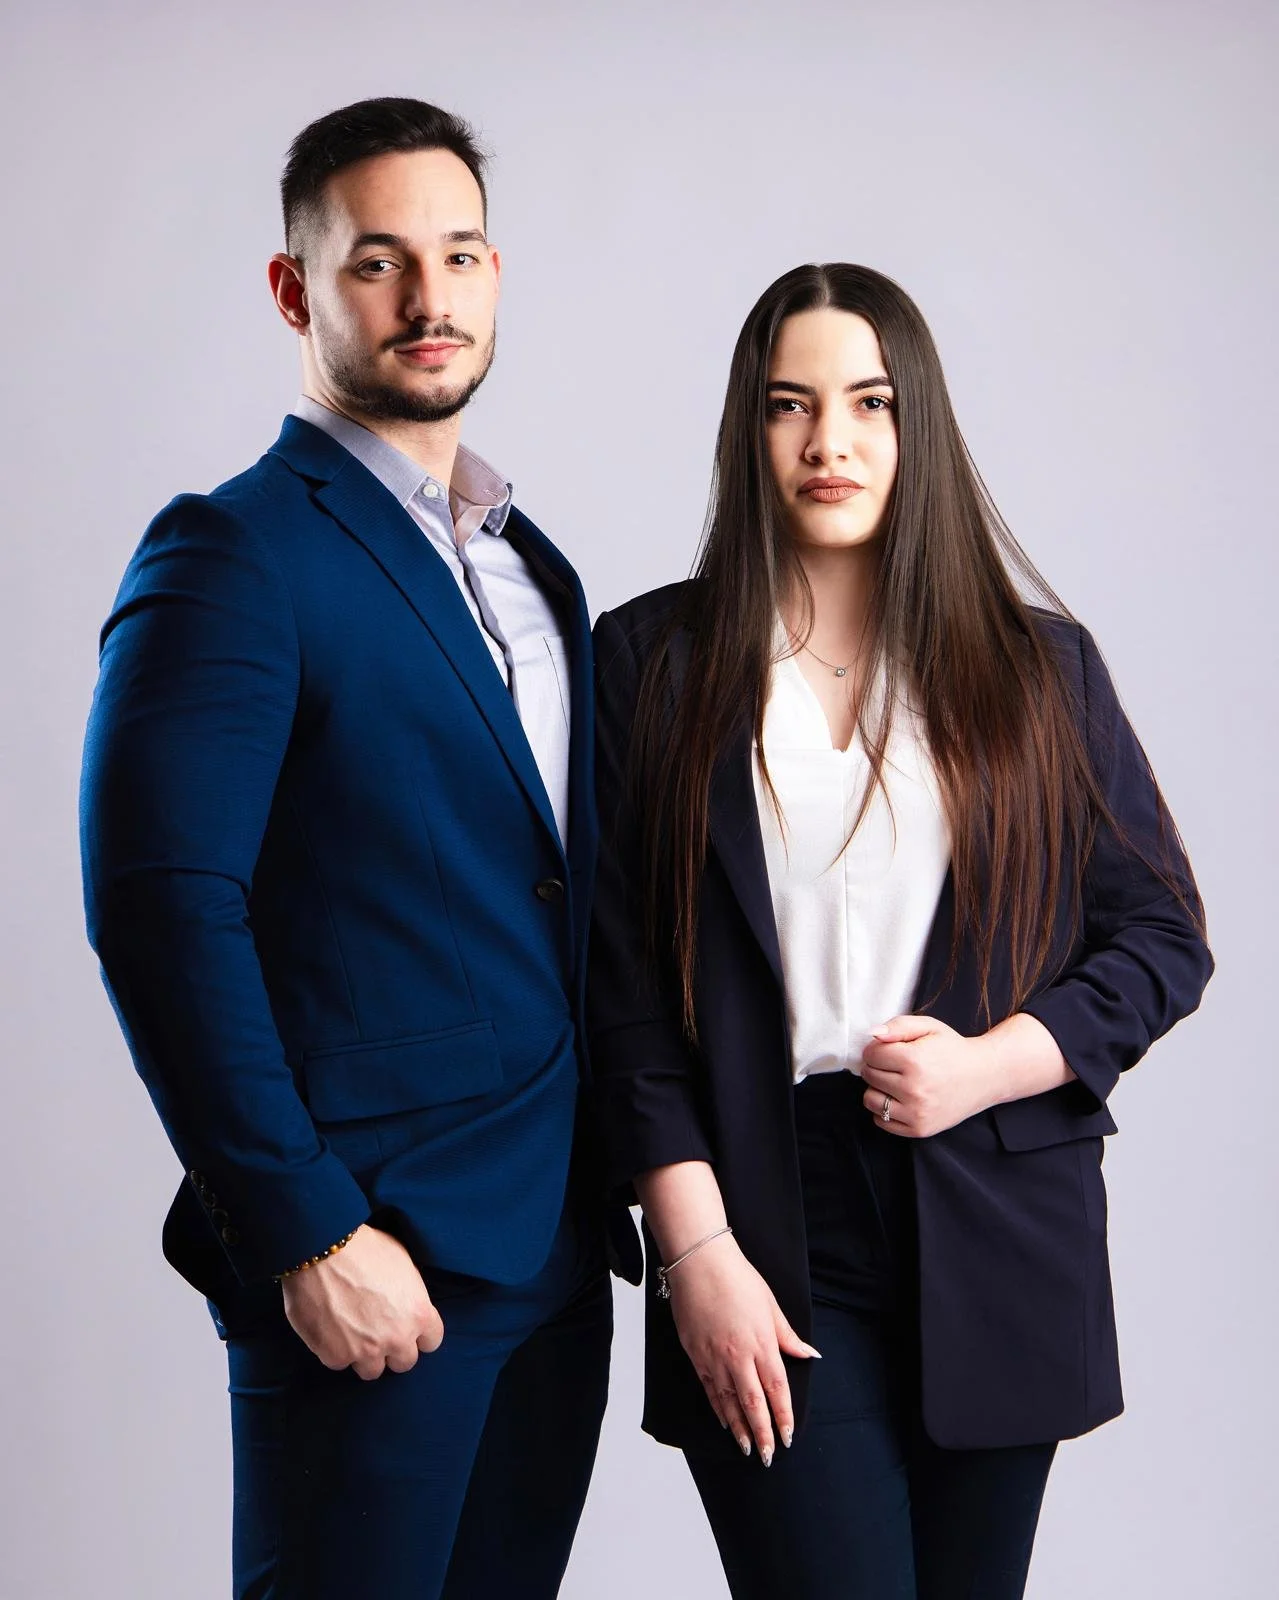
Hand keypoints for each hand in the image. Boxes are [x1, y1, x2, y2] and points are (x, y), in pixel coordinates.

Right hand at [281, 1223, 443, 1379]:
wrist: (323, 1248)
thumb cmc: (364, 1247)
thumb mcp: (403, 1263)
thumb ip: (410, 1294)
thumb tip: (407, 1304)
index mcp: (419, 1314)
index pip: (431, 1341)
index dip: (418, 1335)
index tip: (407, 1329)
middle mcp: (397, 1338)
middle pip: (404, 1362)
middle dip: (393, 1349)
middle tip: (377, 1332)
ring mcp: (366, 1351)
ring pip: (372, 1371)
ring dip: (364, 1356)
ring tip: (352, 1333)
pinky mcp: (335, 1356)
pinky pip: (340, 1363)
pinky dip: (335, 1350)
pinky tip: (329, 1329)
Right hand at [666, 1232, 820, 1464]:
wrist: (699, 1263)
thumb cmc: (738, 1278)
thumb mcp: (771, 1305)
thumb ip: (788, 1336)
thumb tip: (809, 1354)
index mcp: (762, 1343)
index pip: (777, 1390)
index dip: (783, 1417)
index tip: (788, 1437)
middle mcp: (739, 1356)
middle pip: (753, 1404)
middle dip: (762, 1433)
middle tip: (768, 1456)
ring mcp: (715, 1357)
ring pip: (729, 1402)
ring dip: (739, 1428)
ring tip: (746, 1448)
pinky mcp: (696, 1354)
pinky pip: (710, 1389)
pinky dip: (718, 1409)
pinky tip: (725, 1422)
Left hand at [860, 1015, 997, 1136]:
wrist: (984, 1076)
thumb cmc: (953, 1049)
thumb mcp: (929, 1027)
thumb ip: (898, 1026)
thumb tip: (873, 1034)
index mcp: (914, 1060)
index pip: (870, 1054)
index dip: (877, 1048)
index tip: (890, 1049)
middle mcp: (914, 1089)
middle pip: (870, 1075)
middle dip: (877, 1066)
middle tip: (896, 1065)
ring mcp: (917, 1112)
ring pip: (870, 1099)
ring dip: (878, 1089)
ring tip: (895, 1082)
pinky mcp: (919, 1129)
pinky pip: (881, 1121)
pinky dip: (884, 1110)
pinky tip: (900, 1099)